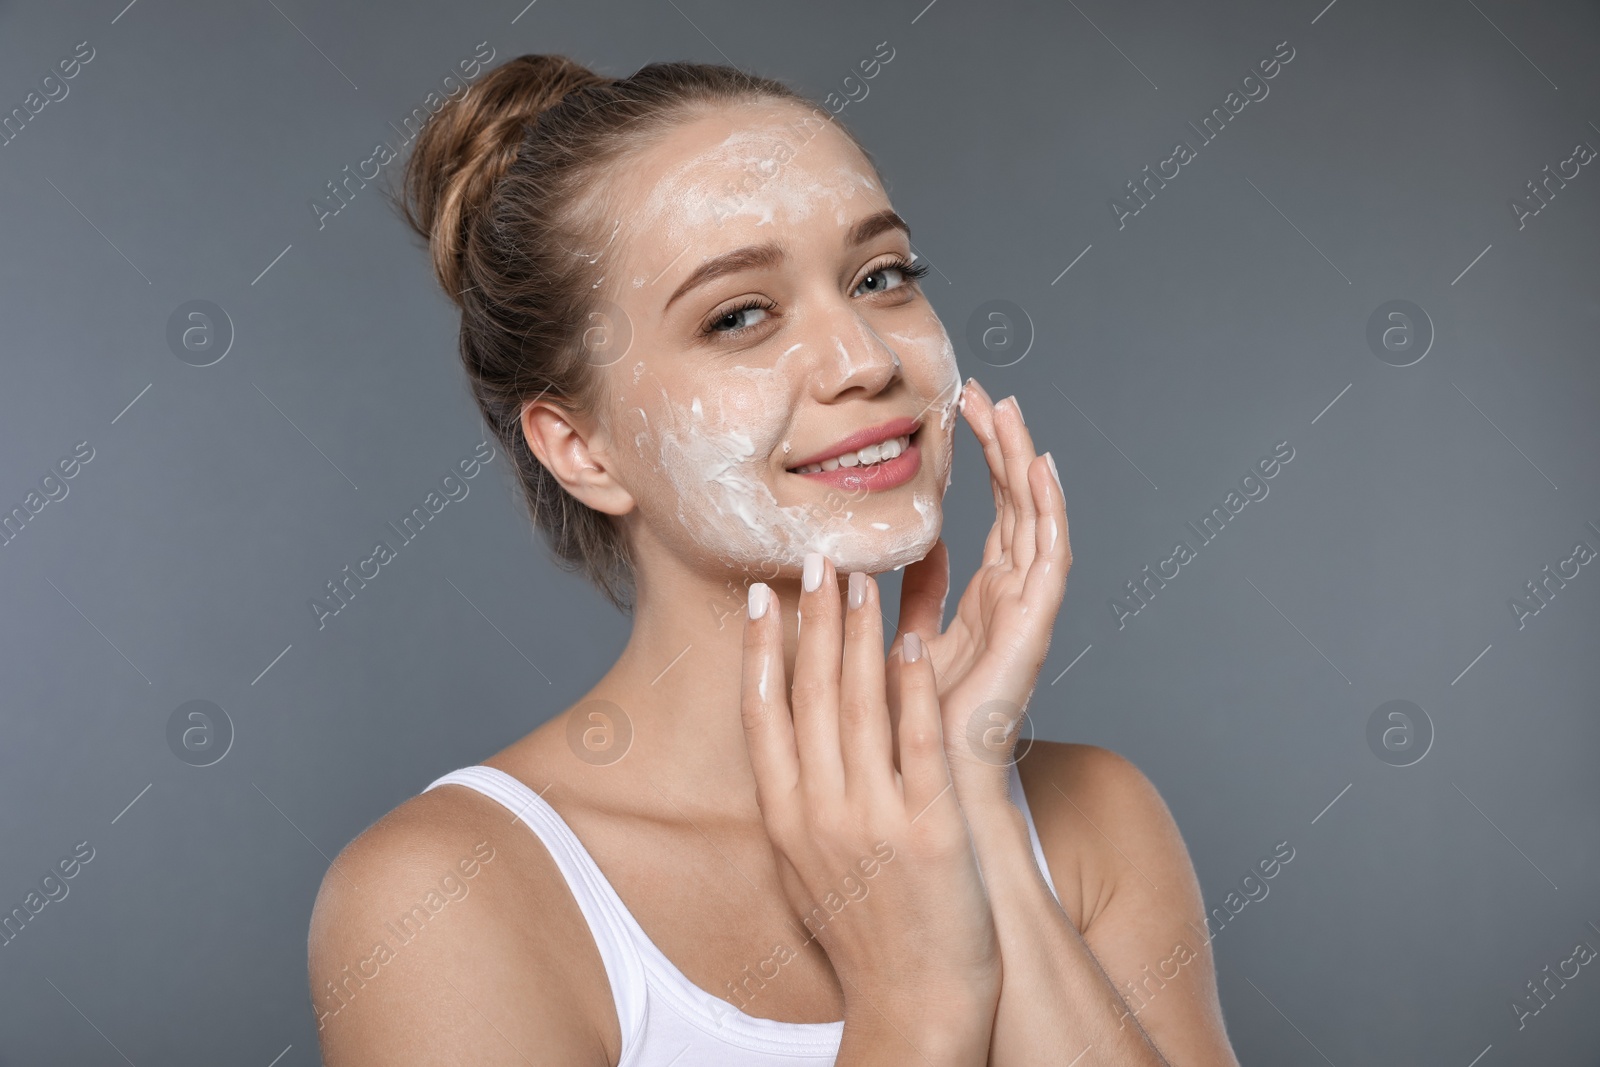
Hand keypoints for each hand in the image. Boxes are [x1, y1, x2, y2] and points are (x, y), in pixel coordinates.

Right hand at [740, 553, 1001, 1037]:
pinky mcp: (930, 829)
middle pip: (809, 696)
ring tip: (859, 576)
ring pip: (859, 705)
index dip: (757, 650)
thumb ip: (793, 801)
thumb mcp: (806, 867)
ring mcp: (873, 819)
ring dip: (858, 634)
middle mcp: (819, 813)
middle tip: (813, 558)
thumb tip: (780, 741)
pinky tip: (912, 640)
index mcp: (784, 820)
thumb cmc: (866, 934)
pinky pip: (917, 742)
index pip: (761, 715)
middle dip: (810, 621)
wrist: (915, 1007)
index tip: (757, 596)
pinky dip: (912, 687)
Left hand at [886, 378, 1071, 808]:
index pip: (993, 514)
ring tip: (1007, 409)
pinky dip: (1050, 509)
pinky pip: (1051, 557)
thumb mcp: (900, 641)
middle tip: (984, 391)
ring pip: (1035, 519)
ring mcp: (1028, 614)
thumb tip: (901, 550)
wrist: (927, 786)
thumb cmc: (911, 728)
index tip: (960, 408)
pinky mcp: (1033, 630)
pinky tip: (1039, 465)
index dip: (983, 462)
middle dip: (1003, 446)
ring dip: (1023, 461)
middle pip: (1017, 506)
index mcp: (984, 602)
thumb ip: (911, 596)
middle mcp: (1013, 602)